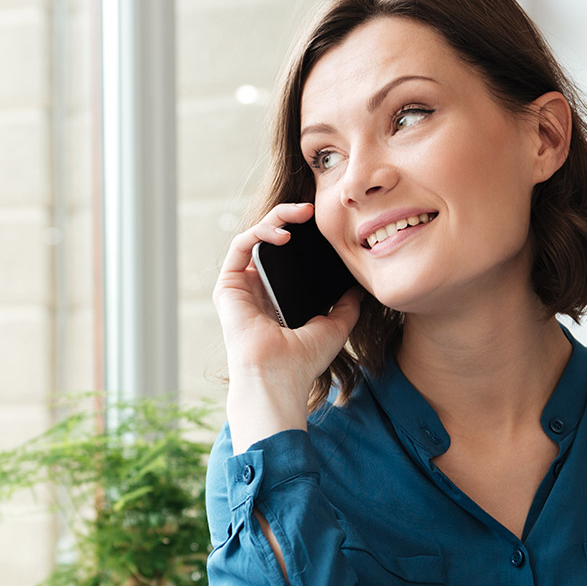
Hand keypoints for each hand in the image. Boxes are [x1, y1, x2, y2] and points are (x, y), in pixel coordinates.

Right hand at [213, 203, 361, 449]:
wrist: (279, 376)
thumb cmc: (303, 360)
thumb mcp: (335, 326)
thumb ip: (346, 306)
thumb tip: (359, 286)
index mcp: (278, 297)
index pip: (289, 255)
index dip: (304, 235)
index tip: (325, 224)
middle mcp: (257, 288)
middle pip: (271, 240)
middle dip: (290, 218)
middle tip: (312, 210)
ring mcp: (241, 286)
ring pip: (255, 237)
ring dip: (276, 218)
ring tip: (301, 215)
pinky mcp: (227, 285)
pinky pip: (241, 245)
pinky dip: (261, 232)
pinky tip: (283, 234)